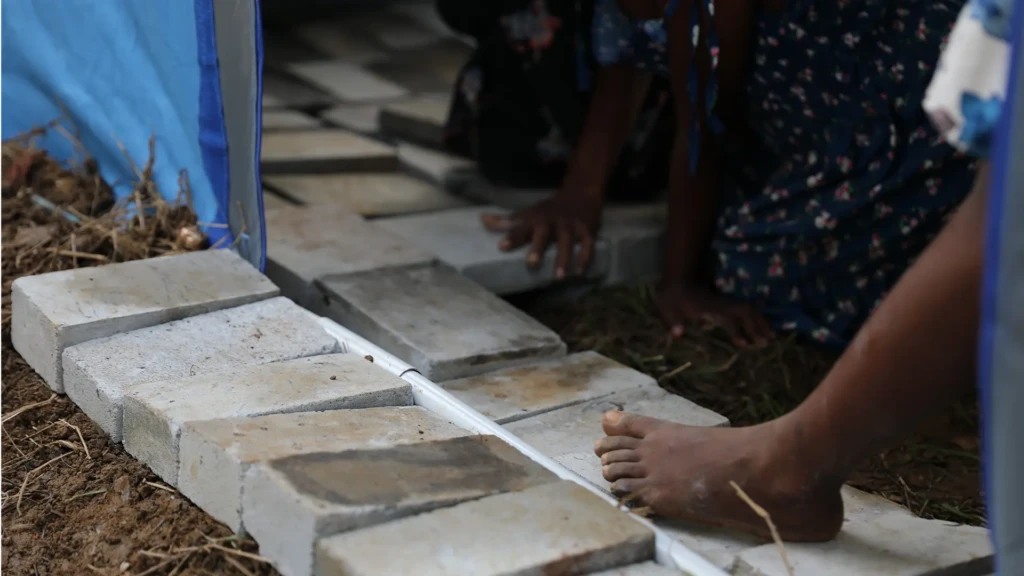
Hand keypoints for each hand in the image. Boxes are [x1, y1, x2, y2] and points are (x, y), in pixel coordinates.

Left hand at [481, 193, 601, 278]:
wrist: (580, 193)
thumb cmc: (549, 210)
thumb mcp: (528, 213)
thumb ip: (506, 221)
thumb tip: (482, 219)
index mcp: (535, 218)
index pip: (521, 227)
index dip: (512, 236)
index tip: (502, 246)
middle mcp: (552, 222)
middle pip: (544, 233)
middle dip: (538, 247)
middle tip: (531, 264)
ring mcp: (570, 226)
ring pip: (567, 241)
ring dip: (564, 258)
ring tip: (559, 277)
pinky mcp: (587, 231)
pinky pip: (588, 245)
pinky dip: (585, 258)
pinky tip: (579, 273)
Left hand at [656, 283, 773, 346]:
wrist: (677, 280)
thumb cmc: (672, 298)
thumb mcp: (667, 308)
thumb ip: (673, 321)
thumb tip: (677, 334)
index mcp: (708, 307)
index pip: (727, 318)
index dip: (735, 330)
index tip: (743, 344)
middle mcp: (721, 304)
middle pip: (744, 312)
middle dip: (756, 326)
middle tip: (767, 343)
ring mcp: (725, 302)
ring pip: (748, 310)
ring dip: (761, 322)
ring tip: (772, 337)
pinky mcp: (726, 303)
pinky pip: (746, 309)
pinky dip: (756, 318)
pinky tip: (763, 327)